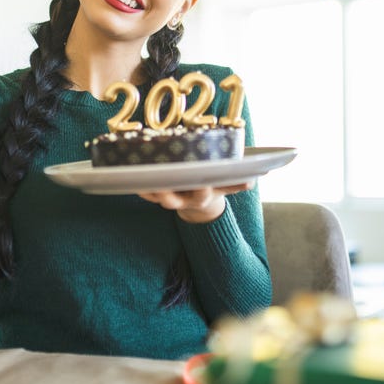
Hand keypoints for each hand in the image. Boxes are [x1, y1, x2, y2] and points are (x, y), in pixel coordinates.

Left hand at [138, 181, 253, 222]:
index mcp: (203, 196)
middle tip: (161, 188)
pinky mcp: (159, 196)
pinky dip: (141, 188)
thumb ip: (236, 183)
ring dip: (149, 191)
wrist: (199, 204)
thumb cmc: (213, 186)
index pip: (203, 194)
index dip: (201, 189)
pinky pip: (148, 193)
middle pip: (175, 200)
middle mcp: (185, 200)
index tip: (201, 181)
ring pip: (158, 197)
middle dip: (167, 195)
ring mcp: (171, 199)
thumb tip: (251, 181)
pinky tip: (132, 179)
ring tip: (141, 182)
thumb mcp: (225, 185)